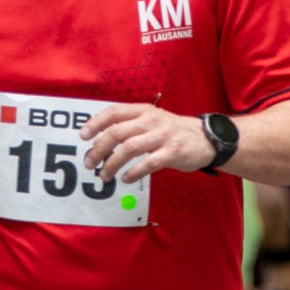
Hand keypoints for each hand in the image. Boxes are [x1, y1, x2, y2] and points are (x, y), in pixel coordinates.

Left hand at [82, 104, 211, 182]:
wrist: (206, 139)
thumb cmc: (173, 132)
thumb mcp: (152, 120)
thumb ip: (130, 125)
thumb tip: (102, 141)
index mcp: (143, 111)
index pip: (114, 112)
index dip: (95, 123)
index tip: (83, 136)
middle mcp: (151, 121)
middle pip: (116, 132)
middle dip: (99, 149)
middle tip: (90, 163)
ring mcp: (162, 136)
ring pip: (128, 148)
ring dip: (112, 164)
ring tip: (105, 175)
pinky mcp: (172, 152)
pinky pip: (148, 163)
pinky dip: (133, 172)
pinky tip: (125, 179)